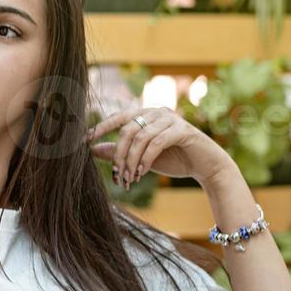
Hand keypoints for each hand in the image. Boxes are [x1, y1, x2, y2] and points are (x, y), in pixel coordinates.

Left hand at [84, 106, 234, 189]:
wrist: (206, 167)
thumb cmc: (174, 160)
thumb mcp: (141, 158)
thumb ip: (121, 152)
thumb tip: (93, 150)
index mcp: (146, 115)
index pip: (118, 118)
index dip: (101, 128)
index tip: (83, 141)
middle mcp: (157, 111)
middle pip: (127, 129)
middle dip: (119, 155)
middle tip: (117, 176)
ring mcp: (171, 119)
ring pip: (140, 138)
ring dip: (132, 161)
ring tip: (130, 179)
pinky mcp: (182, 130)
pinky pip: (157, 143)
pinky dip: (146, 159)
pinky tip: (142, 173)